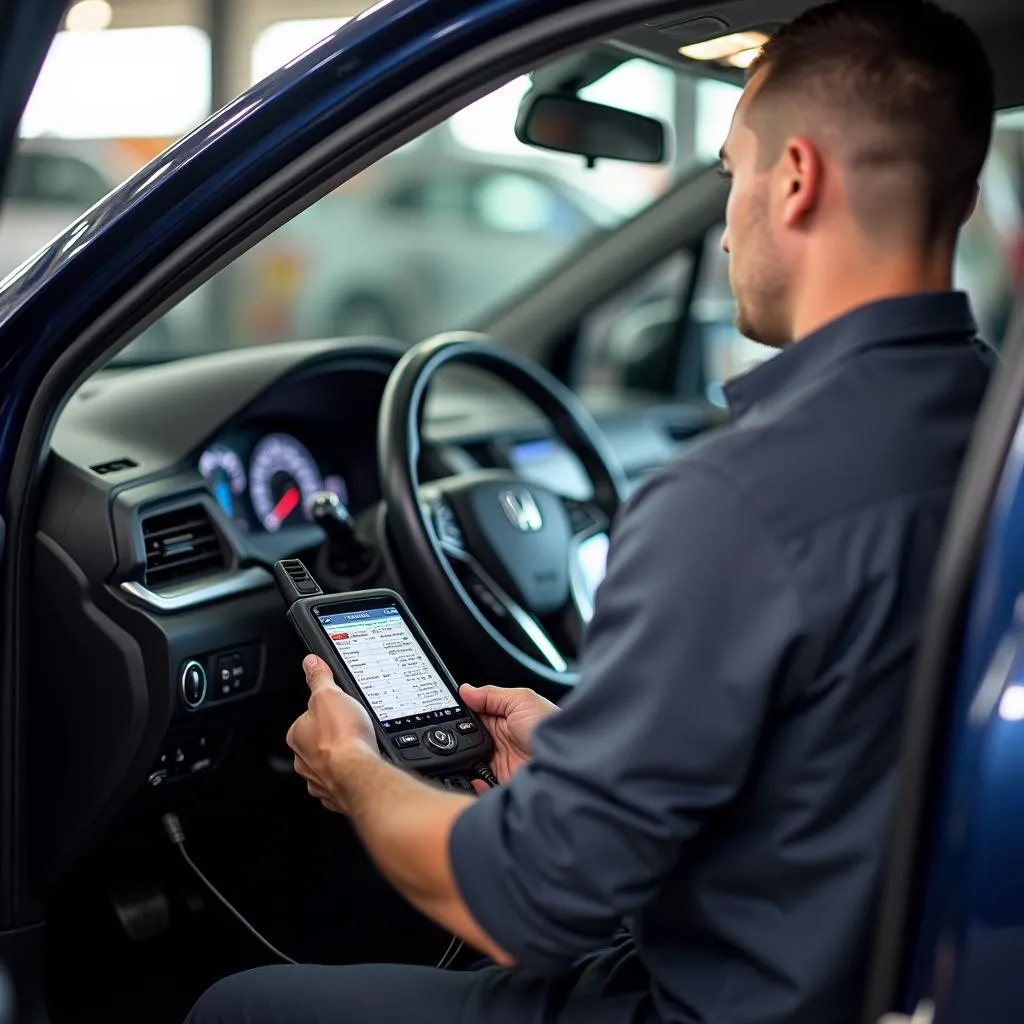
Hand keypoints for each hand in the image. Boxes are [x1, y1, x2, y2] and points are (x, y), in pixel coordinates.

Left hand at [287, 654, 376, 813]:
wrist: (360, 774)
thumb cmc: (343, 738)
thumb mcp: (329, 695)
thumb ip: (319, 679)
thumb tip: (310, 664)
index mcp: (297, 735)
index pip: (306, 718)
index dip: (324, 711)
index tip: (338, 709)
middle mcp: (303, 760)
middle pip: (316, 742)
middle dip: (331, 737)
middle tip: (351, 727)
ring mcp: (319, 780)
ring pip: (328, 764)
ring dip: (340, 758)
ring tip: (358, 747)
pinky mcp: (337, 795)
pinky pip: (342, 782)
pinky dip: (350, 775)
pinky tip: (362, 766)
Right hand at [459, 684, 557, 786]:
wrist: (565, 762)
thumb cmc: (551, 727)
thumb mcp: (522, 700)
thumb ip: (492, 695)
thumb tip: (465, 690)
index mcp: (502, 718)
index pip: (472, 715)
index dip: (458, 715)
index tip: (444, 714)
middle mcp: (498, 740)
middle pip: (466, 740)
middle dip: (456, 740)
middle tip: (449, 738)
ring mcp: (498, 762)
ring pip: (468, 762)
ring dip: (462, 761)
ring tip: (461, 757)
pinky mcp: (500, 782)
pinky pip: (478, 784)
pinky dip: (472, 783)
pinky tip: (475, 776)